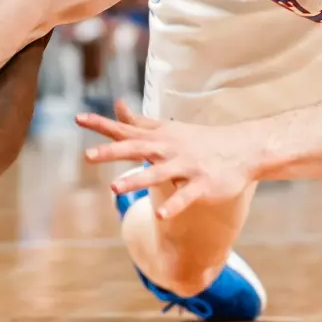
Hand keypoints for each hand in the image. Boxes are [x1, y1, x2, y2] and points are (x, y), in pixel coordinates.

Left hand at [78, 100, 260, 218]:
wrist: (244, 149)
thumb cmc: (200, 140)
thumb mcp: (168, 129)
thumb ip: (140, 122)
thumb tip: (117, 105)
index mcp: (158, 138)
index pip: (125, 130)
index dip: (102, 125)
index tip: (77, 118)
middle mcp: (169, 150)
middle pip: (136, 149)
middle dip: (112, 152)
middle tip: (87, 156)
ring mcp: (186, 167)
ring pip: (158, 174)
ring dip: (136, 180)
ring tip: (113, 188)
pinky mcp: (202, 184)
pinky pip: (185, 196)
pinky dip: (174, 205)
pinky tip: (161, 216)